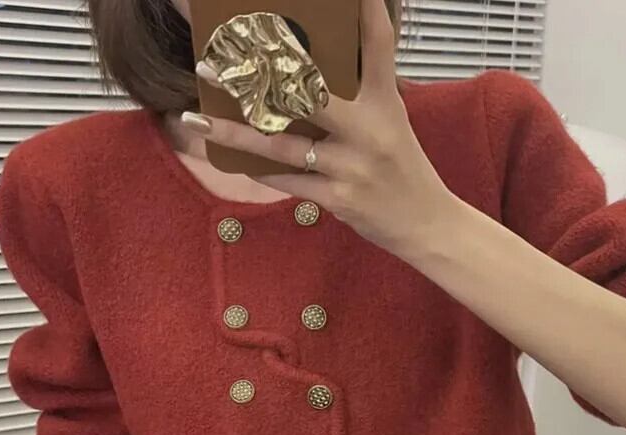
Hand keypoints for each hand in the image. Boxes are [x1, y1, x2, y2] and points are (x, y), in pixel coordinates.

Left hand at [182, 0, 457, 260]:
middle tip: (217, 57)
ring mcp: (352, 166)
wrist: (425, 222)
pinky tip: (232, 157)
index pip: (376, 45)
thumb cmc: (400, 168)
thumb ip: (357, 94)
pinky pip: (288, 181)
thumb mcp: (389, 121)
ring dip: (237, 130)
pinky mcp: (340, 198)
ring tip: (199, 116)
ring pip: (283, 144)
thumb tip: (306, 73)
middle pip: (309, 91)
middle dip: (260, 73)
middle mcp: (369, 129)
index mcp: (384, 101)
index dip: (364, 12)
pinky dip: (259, 170)